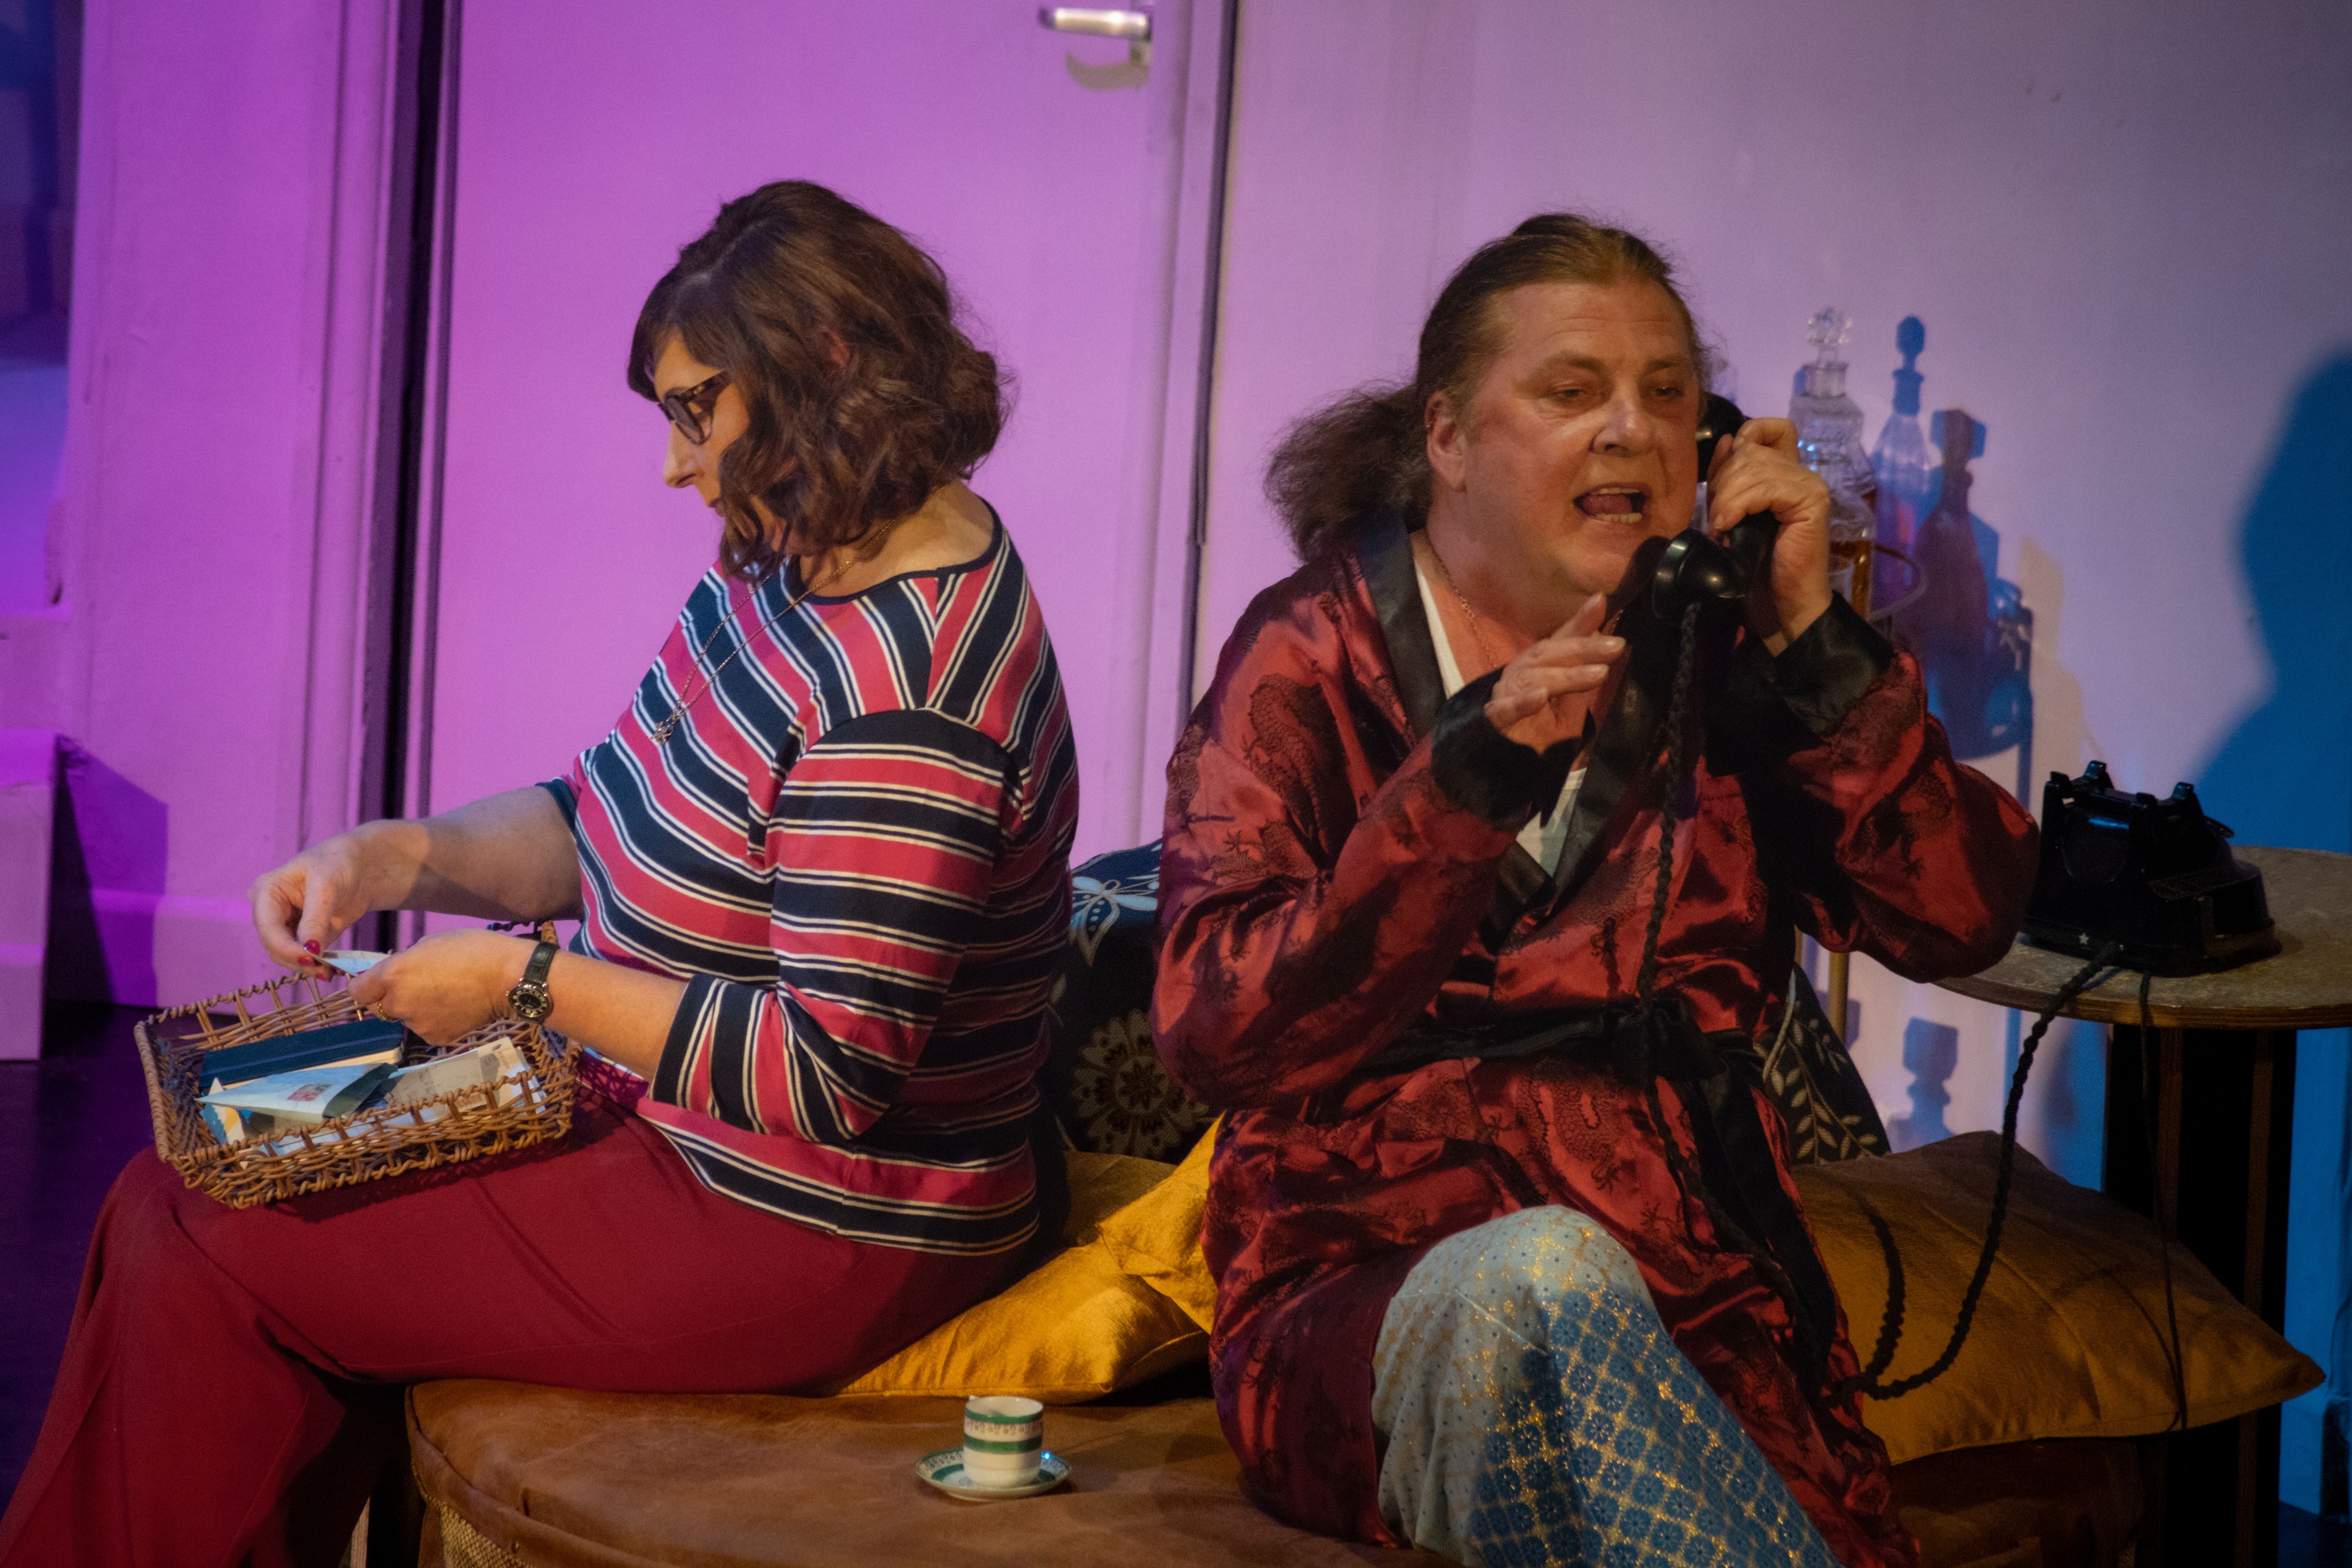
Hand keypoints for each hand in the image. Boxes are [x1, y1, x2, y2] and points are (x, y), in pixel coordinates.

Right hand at [249, 828, 394, 973]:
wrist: (362, 867)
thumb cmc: (338, 863)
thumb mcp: (326, 885)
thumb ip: (315, 918)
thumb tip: (308, 949)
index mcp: (266, 892)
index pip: (267, 927)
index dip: (285, 947)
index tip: (309, 959)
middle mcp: (269, 911)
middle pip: (274, 946)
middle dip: (296, 960)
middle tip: (323, 970)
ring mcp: (285, 926)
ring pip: (287, 956)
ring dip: (307, 967)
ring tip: (330, 972)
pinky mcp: (304, 938)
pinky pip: (305, 957)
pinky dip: (317, 966)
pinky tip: (333, 970)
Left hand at [347, 930, 532, 1044]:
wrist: (509, 977)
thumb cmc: (472, 949)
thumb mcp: (431, 943)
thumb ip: (407, 961)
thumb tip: (400, 974)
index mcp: (393, 974)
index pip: (357, 991)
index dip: (365, 987)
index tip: (376, 984)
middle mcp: (399, 1002)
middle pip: (382, 1006)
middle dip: (396, 997)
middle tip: (424, 985)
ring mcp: (417, 1024)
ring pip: (407, 1017)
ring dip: (418, 1009)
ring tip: (448, 995)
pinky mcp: (436, 1038)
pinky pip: (427, 1028)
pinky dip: (437, 1020)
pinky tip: (458, 1008)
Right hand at [1484, 593, 1623, 750]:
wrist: (1500, 769)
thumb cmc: (1536, 734)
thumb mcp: (1568, 709)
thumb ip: (1582, 680)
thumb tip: (1604, 643)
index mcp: (1535, 668)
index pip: (1558, 641)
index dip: (1578, 622)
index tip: (1600, 602)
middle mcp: (1519, 675)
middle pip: (1548, 655)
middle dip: (1583, 649)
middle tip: (1615, 647)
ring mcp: (1505, 696)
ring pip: (1534, 679)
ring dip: (1567, 676)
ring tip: (1597, 674)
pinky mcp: (1494, 721)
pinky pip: (1505, 710)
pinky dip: (1523, 702)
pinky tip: (1541, 695)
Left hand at [1707, 417, 1833, 649]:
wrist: (1779, 603)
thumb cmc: (1755, 564)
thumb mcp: (1730, 511)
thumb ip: (1729, 476)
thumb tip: (1726, 439)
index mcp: (1785, 471)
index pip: (1768, 429)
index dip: (1743, 439)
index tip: (1724, 473)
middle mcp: (1801, 471)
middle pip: (1750, 448)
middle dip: (1722, 480)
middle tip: (1719, 518)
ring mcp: (1810, 484)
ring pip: (1753, 465)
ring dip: (1726, 497)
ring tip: (1724, 527)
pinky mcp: (1812, 500)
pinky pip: (1766, 486)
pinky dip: (1739, 504)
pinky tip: (1730, 525)